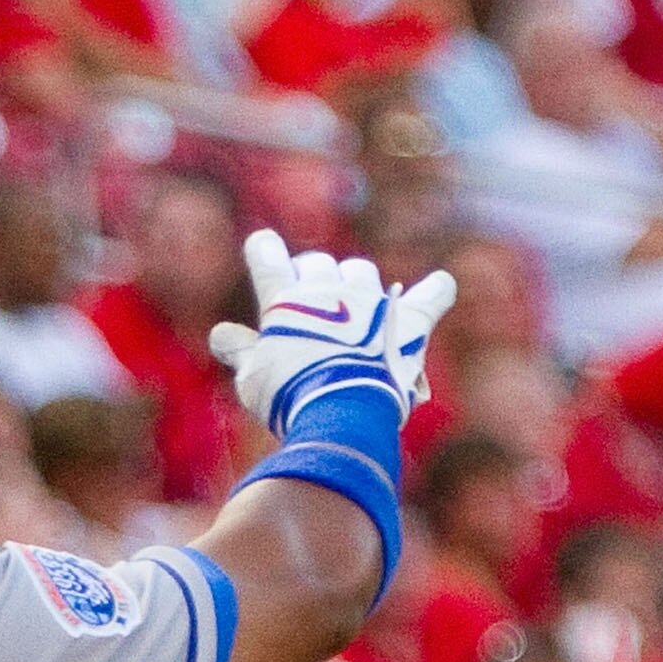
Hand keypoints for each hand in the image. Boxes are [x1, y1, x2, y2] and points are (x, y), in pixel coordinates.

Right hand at [207, 235, 455, 437]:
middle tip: (310, 302)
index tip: (264, 250)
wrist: (341, 411)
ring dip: (356, 283)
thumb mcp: (251, 378)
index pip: (267, 255)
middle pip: (319, 263)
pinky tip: (441, 286)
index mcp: (284, 299)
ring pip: (362, 271)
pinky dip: (436, 291)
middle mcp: (327, 289)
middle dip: (312, 276)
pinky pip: (431, 294)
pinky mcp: (409, 320)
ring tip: (355, 309)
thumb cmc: (287, 395)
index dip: (264, 250)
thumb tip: (222, 334)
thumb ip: (238, 350)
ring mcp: (371, 300)